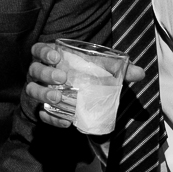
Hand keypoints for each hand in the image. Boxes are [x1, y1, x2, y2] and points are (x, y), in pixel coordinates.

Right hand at [24, 42, 144, 127]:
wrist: (75, 94)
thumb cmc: (84, 75)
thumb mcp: (99, 69)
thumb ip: (117, 69)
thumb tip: (140, 73)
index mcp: (51, 57)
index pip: (38, 49)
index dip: (44, 52)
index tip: (56, 57)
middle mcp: (40, 72)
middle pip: (34, 70)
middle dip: (45, 73)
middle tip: (62, 78)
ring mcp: (39, 90)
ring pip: (31, 90)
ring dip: (43, 94)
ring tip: (58, 99)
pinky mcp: (42, 109)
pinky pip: (41, 113)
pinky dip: (51, 118)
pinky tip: (65, 122)